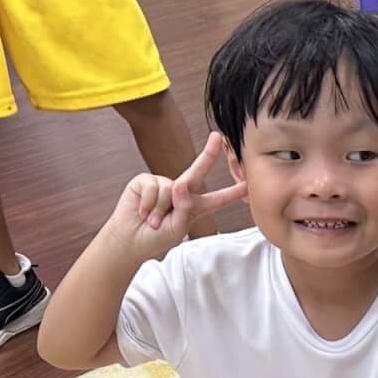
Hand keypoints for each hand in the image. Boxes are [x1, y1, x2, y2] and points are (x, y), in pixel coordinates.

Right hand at [108, 131, 247, 260]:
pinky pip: (153, 187)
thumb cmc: (155, 238)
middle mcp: (180, 192)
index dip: (232, 191)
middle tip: (217, 137)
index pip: (217, 199)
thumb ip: (184, 209)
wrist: (130, 240)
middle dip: (208, 154)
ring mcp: (163, 184)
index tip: (247, 183)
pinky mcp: (145, 181)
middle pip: (197, 171)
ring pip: (170, 189)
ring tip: (153, 220)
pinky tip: (143, 212)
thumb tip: (180, 185)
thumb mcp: (177, 228)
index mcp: (194, 207)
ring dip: (160, 210)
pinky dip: (149, 204)